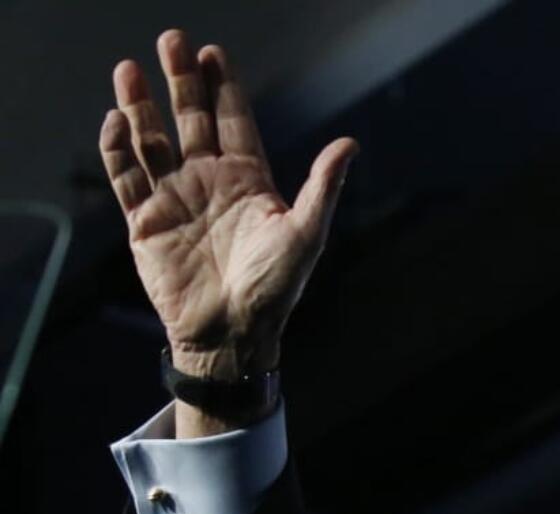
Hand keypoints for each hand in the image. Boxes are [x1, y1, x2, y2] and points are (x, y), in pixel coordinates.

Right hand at [99, 29, 357, 381]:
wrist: (234, 333)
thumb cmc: (275, 289)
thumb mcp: (306, 233)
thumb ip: (322, 186)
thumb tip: (349, 143)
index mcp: (249, 181)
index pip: (232, 121)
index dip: (222, 88)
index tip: (213, 52)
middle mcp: (210, 183)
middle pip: (190, 120)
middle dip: (181, 82)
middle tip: (172, 41)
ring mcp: (176, 199)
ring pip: (153, 141)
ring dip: (141, 107)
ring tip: (131, 69)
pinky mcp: (146, 223)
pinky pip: (126, 178)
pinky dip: (118, 150)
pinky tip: (117, 121)